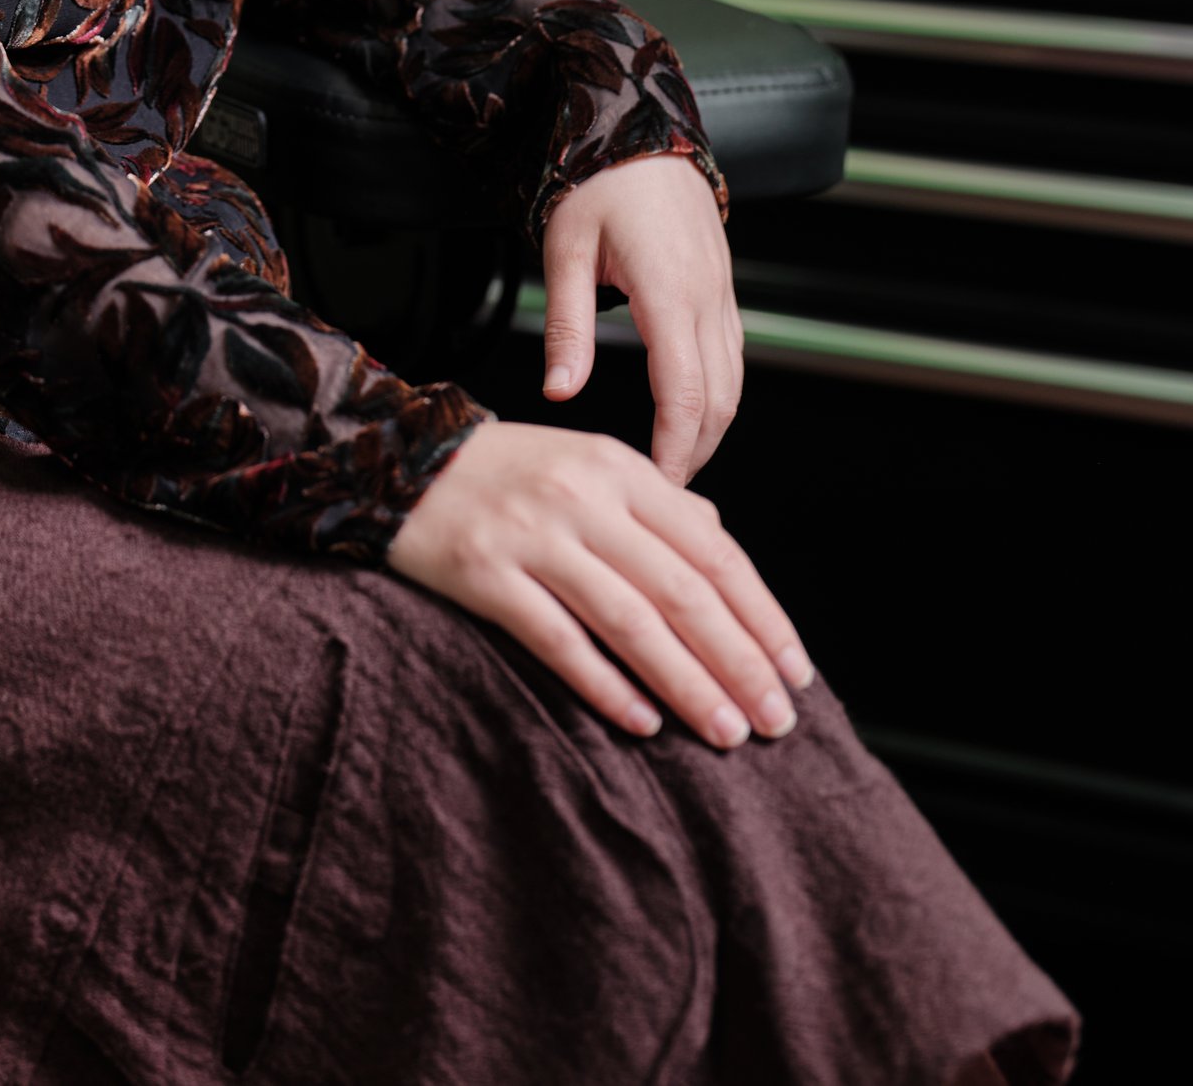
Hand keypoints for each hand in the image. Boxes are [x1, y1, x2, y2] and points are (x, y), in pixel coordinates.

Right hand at [387, 420, 811, 745]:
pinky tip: (643, 724)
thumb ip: (657, 502)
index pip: (713, 549)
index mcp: (618, 468)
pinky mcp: (485, 575)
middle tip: (777, 722)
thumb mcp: (587, 464)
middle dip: (739, 661)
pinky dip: (605, 685)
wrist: (398, 460)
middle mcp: (582, 497)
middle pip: (682, 589)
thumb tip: (722, 541)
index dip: (761, 614)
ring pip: (630, 620)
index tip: (795, 671)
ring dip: (687, 683)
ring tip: (727, 733)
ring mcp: (533, 536)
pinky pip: (558, 641)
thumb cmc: (507, 472)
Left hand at [540, 151, 741, 483]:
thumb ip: (567, 325)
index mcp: (669, 291)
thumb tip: (560, 391)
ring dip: (711, 427)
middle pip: (720, 398)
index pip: (686, 392)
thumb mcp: (566, 249)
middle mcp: (707, 296)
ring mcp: (721, 290)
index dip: (674, 446)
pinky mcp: (721, 285)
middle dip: (696, 450)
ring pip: (734, 380)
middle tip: (663, 491)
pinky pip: (732, 353)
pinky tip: (691, 411)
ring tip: (674, 462)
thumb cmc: (598, 183)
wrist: (641, 128)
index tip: (656, 484)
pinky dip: (718, 394)